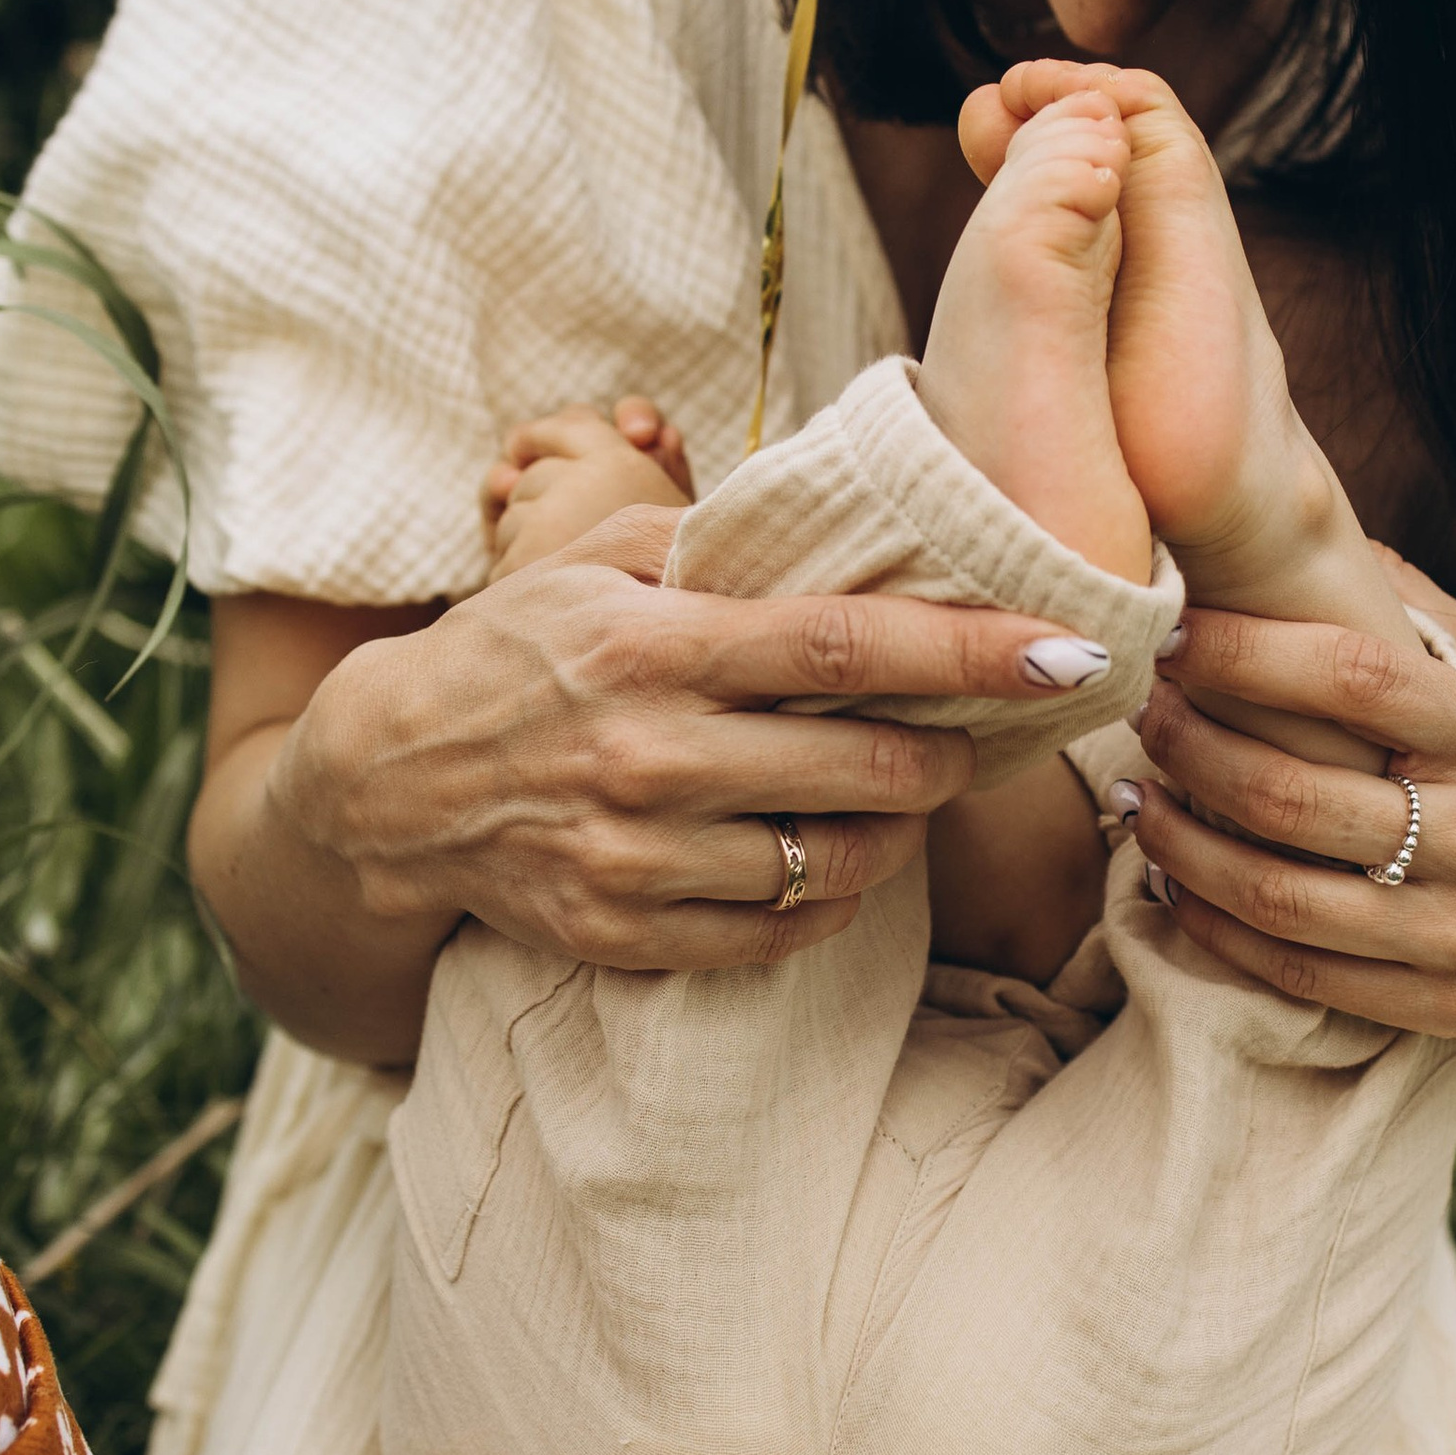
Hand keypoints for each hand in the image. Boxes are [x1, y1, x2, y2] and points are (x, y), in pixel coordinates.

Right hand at [274, 508, 1088, 978]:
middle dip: (954, 751)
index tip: (1069, 649)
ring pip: (835, 863)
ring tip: (908, 792)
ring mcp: (637, 860)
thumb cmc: (513, 655)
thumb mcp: (590, 566)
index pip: (844, 645)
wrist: (386, 790)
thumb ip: (712, 545)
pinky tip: (834, 856)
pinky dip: (830, 899)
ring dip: (901, 830)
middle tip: (983, 732)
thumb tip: (846, 518)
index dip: (970, 649)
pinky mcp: (627, 936)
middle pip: (865, 765)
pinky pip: (780, 933)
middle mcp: (647, 757)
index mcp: (649, 647)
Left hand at [1121, 566, 1455, 1047]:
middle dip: (1193, 748)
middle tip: (1143, 714)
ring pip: (1284, 895)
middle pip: (1296, 794)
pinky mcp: (1452, 1006)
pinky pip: (1303, 972)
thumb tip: (1324, 527)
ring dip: (1183, 848)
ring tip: (1136, 803)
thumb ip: (1428, 618)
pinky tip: (1177, 887)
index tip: (1176, 637)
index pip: (1358, 680)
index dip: (1249, 654)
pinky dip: (1219, 929)